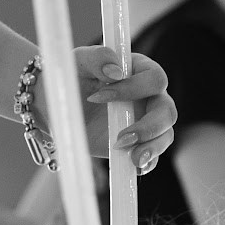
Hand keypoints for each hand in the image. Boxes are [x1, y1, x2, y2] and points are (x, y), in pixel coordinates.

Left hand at [73, 46, 175, 171]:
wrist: (57, 106)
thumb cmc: (71, 77)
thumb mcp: (78, 61)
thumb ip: (97, 57)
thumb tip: (116, 71)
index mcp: (140, 71)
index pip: (154, 79)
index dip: (134, 89)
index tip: (99, 97)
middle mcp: (149, 97)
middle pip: (167, 112)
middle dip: (149, 127)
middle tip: (121, 139)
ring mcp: (145, 122)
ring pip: (166, 135)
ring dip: (152, 148)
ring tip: (132, 158)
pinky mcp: (137, 144)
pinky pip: (152, 156)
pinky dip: (147, 163)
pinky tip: (133, 167)